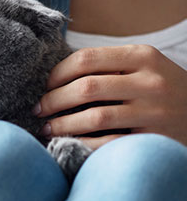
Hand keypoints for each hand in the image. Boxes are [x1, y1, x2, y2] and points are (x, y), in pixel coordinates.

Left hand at [35, 45, 186, 148]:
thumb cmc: (164, 91)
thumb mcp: (144, 68)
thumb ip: (109, 66)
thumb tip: (54, 75)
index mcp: (142, 56)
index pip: (86, 59)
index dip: (57, 74)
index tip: (43, 86)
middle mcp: (150, 81)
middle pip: (86, 88)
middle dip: (53, 100)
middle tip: (37, 109)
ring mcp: (155, 111)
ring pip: (94, 117)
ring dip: (62, 124)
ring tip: (46, 129)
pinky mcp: (154, 138)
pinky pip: (108, 142)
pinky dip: (81, 143)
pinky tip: (68, 143)